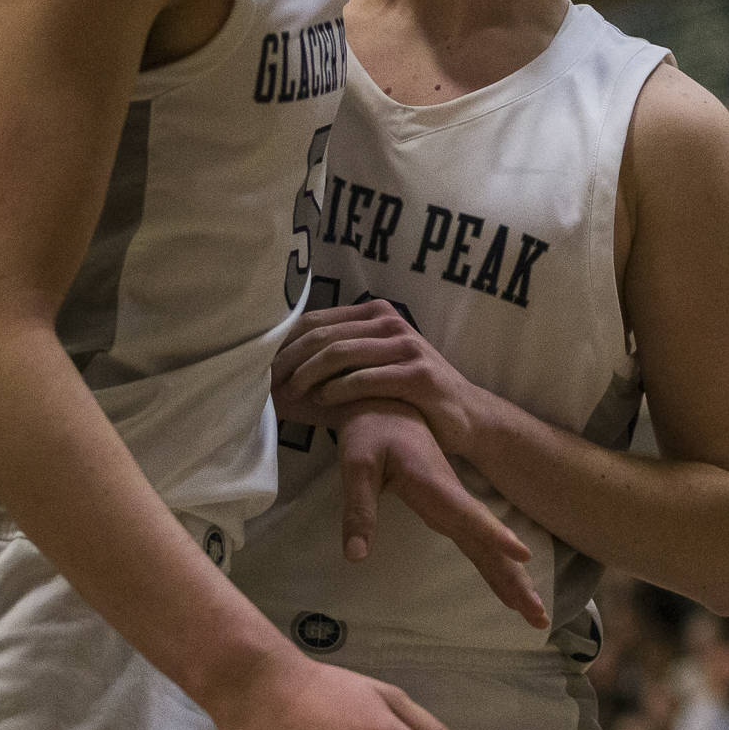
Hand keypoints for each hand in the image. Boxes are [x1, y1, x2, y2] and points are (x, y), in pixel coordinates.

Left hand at [275, 302, 483, 453]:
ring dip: (308, 375)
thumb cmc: (410, 393)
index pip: (316, 320)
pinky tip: (322, 400)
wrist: (466, 415)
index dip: (284, 344)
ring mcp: (406, 346)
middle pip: (323, 335)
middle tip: (269, 384)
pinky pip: (367, 378)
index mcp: (374, 314)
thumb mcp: (373, 368)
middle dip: (289, 360)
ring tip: (291, 393)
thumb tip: (280, 377)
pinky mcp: (417, 375)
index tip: (262, 367)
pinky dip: (338, 389)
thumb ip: (336, 365)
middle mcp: (390, 322)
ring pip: (341, 353)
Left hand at [335, 402, 545, 628]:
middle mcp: (451, 497)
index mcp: (432, 482)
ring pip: (487, 547)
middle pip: (487, 543)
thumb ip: (359, 509)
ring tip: (535, 614)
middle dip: (514, 578)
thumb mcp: (355, 465)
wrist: (386, 405)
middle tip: (538, 615)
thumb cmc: (370, 431)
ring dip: (513, 579)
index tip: (521, 555)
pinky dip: (497, 566)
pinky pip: (479, 542)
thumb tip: (355, 557)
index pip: (465, 513)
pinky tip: (511, 586)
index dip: (492, 534)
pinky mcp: (450, 510)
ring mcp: (454, 505)